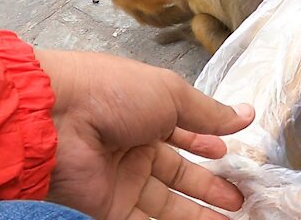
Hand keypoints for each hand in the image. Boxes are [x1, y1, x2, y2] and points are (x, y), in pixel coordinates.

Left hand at [36, 48, 254, 219]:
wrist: (56, 119)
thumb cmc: (114, 93)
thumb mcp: (171, 94)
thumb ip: (208, 113)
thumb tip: (245, 115)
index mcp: (146, 113)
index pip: (181, 134)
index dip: (205, 145)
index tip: (228, 154)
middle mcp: (133, 148)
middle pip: (178, 173)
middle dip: (209, 186)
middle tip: (240, 198)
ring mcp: (121, 180)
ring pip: (166, 204)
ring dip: (198, 213)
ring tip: (232, 218)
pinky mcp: (108, 208)